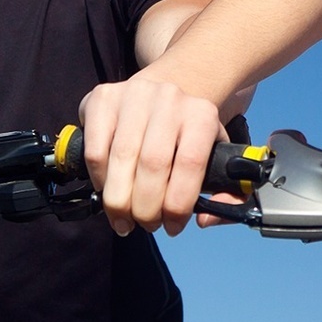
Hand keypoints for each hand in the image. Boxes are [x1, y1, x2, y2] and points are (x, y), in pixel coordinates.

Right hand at [80, 77, 226, 236]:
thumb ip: (226, 192)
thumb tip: (205, 219)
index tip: (172, 227)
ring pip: (121, 159)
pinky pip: (95, 150)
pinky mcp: (103, 99)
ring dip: (119, 201)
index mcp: (202, 114)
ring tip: (123, 219)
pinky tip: (107, 191)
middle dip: (146, 208)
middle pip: (153, 164)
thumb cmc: (186, 137)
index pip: (190, 163)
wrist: (161, 94)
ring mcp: (133, 95)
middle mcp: (169, 99)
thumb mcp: (215, 156)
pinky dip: (99, 180)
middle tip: (146, 224)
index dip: (178, 204)